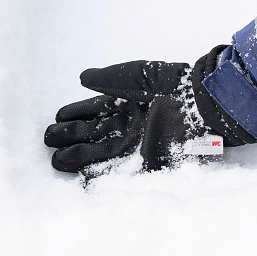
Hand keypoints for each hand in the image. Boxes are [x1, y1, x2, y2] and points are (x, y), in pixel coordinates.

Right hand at [43, 47, 252, 174]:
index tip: (58, 116)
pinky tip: (82, 180)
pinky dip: (101, 179)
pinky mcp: (148, 164)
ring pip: (101, 154)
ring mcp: (139, 146)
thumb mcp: (142, 75)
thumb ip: (112, 78)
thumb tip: (82, 77)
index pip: (97, 109)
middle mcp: (132, 126)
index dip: (77, 113)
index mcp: (131, 104)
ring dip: (78, 157)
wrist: (208, 105)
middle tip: (47, 139)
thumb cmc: (179, 85)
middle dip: (71, 137)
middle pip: (94, 133)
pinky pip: (120, 174)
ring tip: (55, 160)